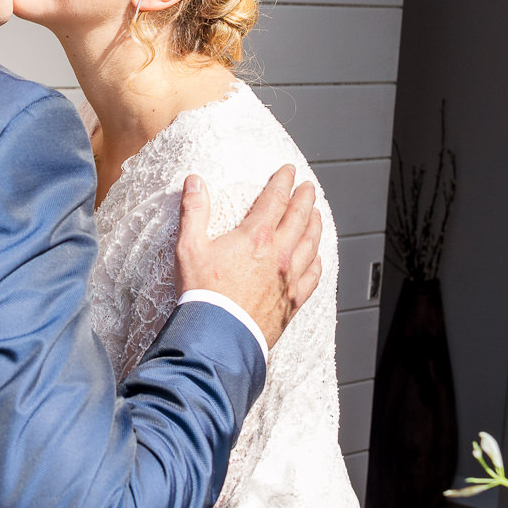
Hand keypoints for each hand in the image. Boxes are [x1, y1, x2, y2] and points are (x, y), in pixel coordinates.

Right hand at [174, 166, 322, 348]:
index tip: (288, 171)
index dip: (283, 182)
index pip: (276, 200)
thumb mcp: (189, 247)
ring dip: (315, 226)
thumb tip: (194, 181)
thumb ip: (194, 211)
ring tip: (316, 215)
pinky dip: (318, 262)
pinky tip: (317, 258)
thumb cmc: (203, 294)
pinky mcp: (292, 301)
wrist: (218, 336)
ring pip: (311, 244)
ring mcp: (289, 278)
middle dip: (305, 198)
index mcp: (256, 237)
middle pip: (300, 218)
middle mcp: (279, 254)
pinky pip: (313, 276)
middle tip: (308, 187)